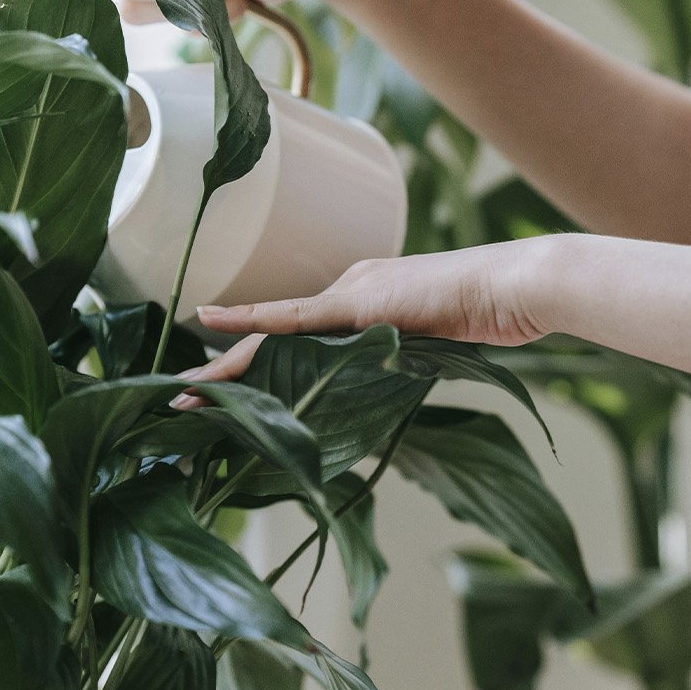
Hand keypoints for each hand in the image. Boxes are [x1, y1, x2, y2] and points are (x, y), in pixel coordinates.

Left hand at [169, 238, 559, 407]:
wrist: (513, 287)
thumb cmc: (489, 317)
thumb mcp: (435, 350)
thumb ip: (401, 364)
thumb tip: (381, 393)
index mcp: (364, 303)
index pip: (297, 340)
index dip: (255, 366)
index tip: (220, 391)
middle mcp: (347, 292)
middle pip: (274, 340)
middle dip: (224, 373)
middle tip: (177, 401)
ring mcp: (350, 295)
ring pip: (274, 336)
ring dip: (226, 368)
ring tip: (181, 395)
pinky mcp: (358, 302)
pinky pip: (294, 320)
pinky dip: (251, 326)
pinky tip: (212, 329)